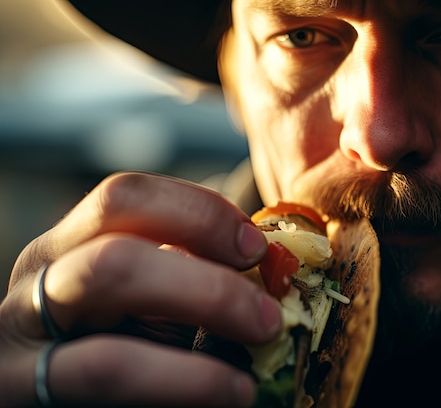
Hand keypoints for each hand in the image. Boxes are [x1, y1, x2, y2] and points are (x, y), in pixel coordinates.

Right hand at [0, 172, 280, 406]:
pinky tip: (225, 396)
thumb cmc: (121, 337)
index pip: (125, 198)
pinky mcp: (25, 399)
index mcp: (70, 245)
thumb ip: (187, 274)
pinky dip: (177, 392)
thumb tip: (271, 270)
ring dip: (192, 365)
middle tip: (266, 318)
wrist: (70, 396)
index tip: (256, 247)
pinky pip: (106, 390)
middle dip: (205, 289)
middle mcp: (36, 287)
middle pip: (112, 262)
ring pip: (104, 354)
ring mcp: (20, 353)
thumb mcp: (146, 294)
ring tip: (247, 381)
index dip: (198, 212)